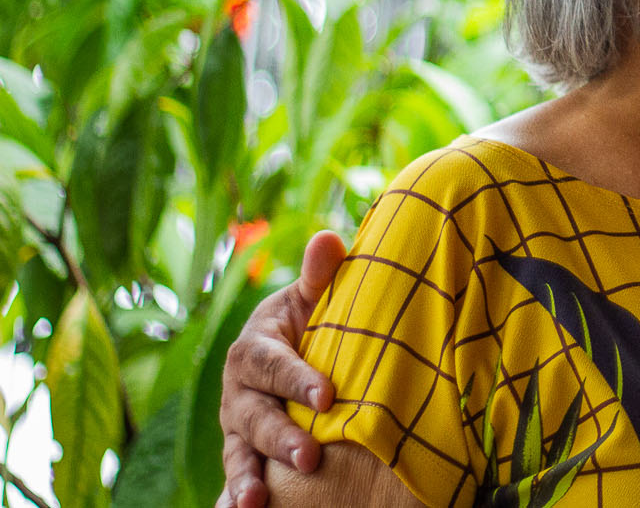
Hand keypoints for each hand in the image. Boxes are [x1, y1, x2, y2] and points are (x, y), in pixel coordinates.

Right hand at [217, 231, 347, 507]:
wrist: (292, 348)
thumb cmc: (310, 320)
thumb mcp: (313, 297)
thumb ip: (320, 274)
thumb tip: (329, 237)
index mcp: (255, 348)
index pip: (273, 364)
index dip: (298, 379)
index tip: (328, 396)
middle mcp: (238, 391)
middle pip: (255, 416)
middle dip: (281, 437)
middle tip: (310, 457)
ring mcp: (237, 426)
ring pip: (239, 453)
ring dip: (245, 479)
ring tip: (256, 502)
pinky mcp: (243, 453)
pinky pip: (235, 476)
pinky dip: (231, 498)